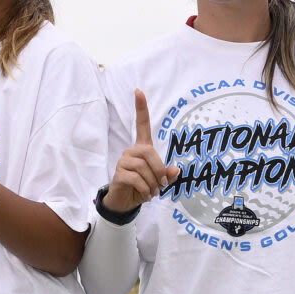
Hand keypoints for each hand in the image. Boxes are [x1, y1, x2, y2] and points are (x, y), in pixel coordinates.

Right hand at [103, 89, 173, 213]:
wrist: (125, 203)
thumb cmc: (142, 188)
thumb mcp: (159, 182)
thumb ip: (168, 174)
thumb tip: (175, 170)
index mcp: (142, 148)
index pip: (142, 124)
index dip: (141, 108)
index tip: (138, 91)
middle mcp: (131, 151)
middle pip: (149, 153)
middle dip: (159, 171)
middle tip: (162, 185)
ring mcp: (123, 162)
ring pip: (144, 168)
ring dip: (152, 184)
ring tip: (152, 192)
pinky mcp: (119, 174)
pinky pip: (136, 179)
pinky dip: (145, 190)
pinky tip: (145, 195)